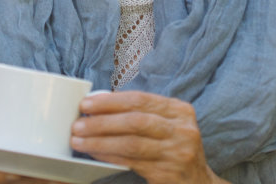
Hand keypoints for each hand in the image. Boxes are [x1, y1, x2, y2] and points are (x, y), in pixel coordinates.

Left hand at [71, 92, 223, 183]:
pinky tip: (94, 154)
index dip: (110, 101)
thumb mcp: (167, 125)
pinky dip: (109, 156)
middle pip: (135, 121)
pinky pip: (131, 162)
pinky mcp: (167, 172)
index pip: (140, 99)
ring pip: (131, 143)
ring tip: (79, 140)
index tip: (86, 104)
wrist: (198, 182)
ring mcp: (177, 152)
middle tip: (77, 124)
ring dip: (100, 141)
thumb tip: (98, 106)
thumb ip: (142, 114)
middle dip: (102, 121)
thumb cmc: (174, 148)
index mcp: (180, 111)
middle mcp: (182, 130)